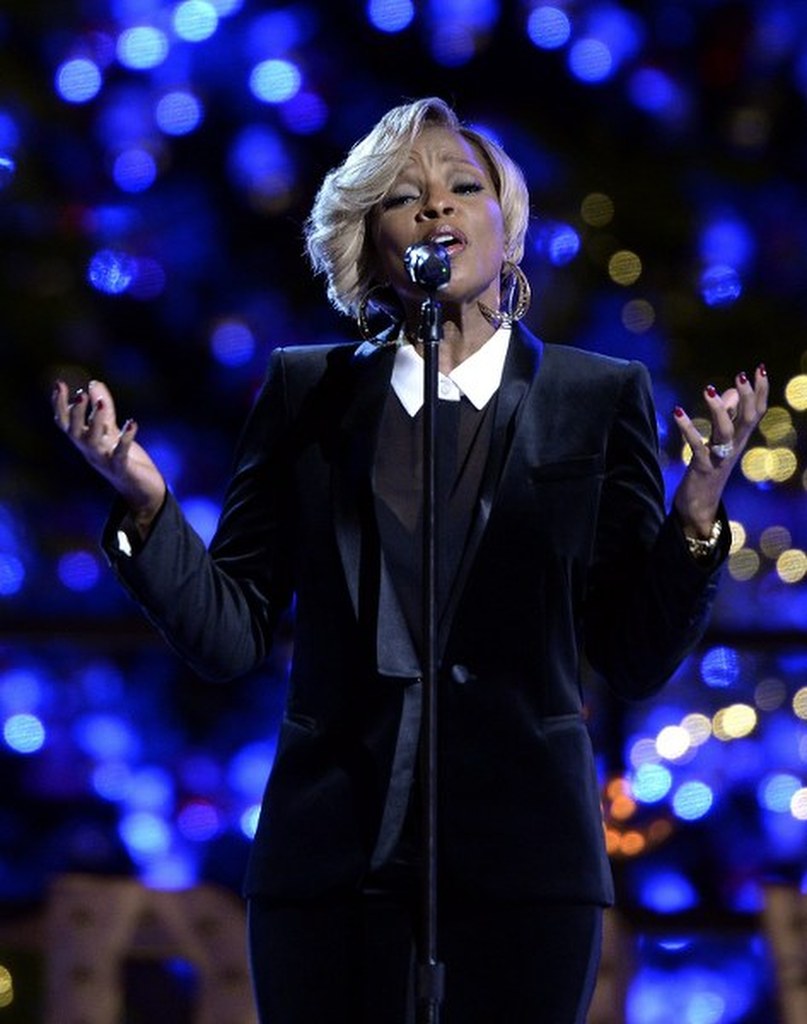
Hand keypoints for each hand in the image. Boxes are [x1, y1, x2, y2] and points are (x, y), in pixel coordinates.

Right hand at [52, 379, 166, 536]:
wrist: (141, 491)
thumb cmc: (123, 459)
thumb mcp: (111, 431)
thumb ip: (103, 410)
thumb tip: (92, 382)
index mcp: (85, 441)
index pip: (66, 423)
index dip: (60, 405)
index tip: (58, 384)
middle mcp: (90, 451)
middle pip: (76, 432)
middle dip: (77, 414)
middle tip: (80, 394)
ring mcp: (104, 461)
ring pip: (94, 442)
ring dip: (97, 422)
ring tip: (102, 403)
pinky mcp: (122, 468)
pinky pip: (121, 453)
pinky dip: (125, 438)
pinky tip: (132, 422)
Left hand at [672, 365, 768, 536]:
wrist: (700, 507)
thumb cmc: (708, 470)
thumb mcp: (719, 442)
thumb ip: (726, 416)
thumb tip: (729, 392)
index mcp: (739, 439)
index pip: (757, 411)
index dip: (761, 391)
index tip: (761, 368)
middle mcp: (734, 447)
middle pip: (749, 419)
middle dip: (749, 396)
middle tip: (742, 374)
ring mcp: (720, 458)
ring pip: (726, 431)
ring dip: (718, 410)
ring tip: (708, 390)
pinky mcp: (702, 468)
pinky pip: (698, 446)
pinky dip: (688, 428)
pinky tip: (678, 412)